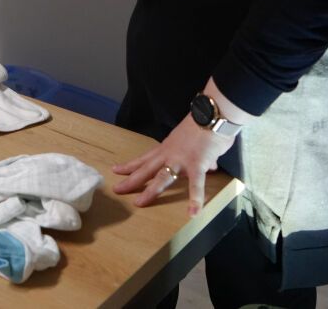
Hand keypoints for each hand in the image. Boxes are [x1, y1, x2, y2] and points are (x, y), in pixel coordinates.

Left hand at [111, 114, 234, 216]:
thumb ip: (200, 156)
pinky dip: (195, 199)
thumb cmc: (205, 125)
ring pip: (162, 178)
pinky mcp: (197, 164)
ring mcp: (181, 160)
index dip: (130, 165)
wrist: (212, 115)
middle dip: (130, 180)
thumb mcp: (195, 141)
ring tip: (139, 203)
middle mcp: (169, 154)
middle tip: (116, 190)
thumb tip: (211, 166)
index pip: (145, 158)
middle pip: (146, 169)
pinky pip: (196, 184)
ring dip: (150, 191)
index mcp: (167, 148)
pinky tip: (193, 213)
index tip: (116, 170)